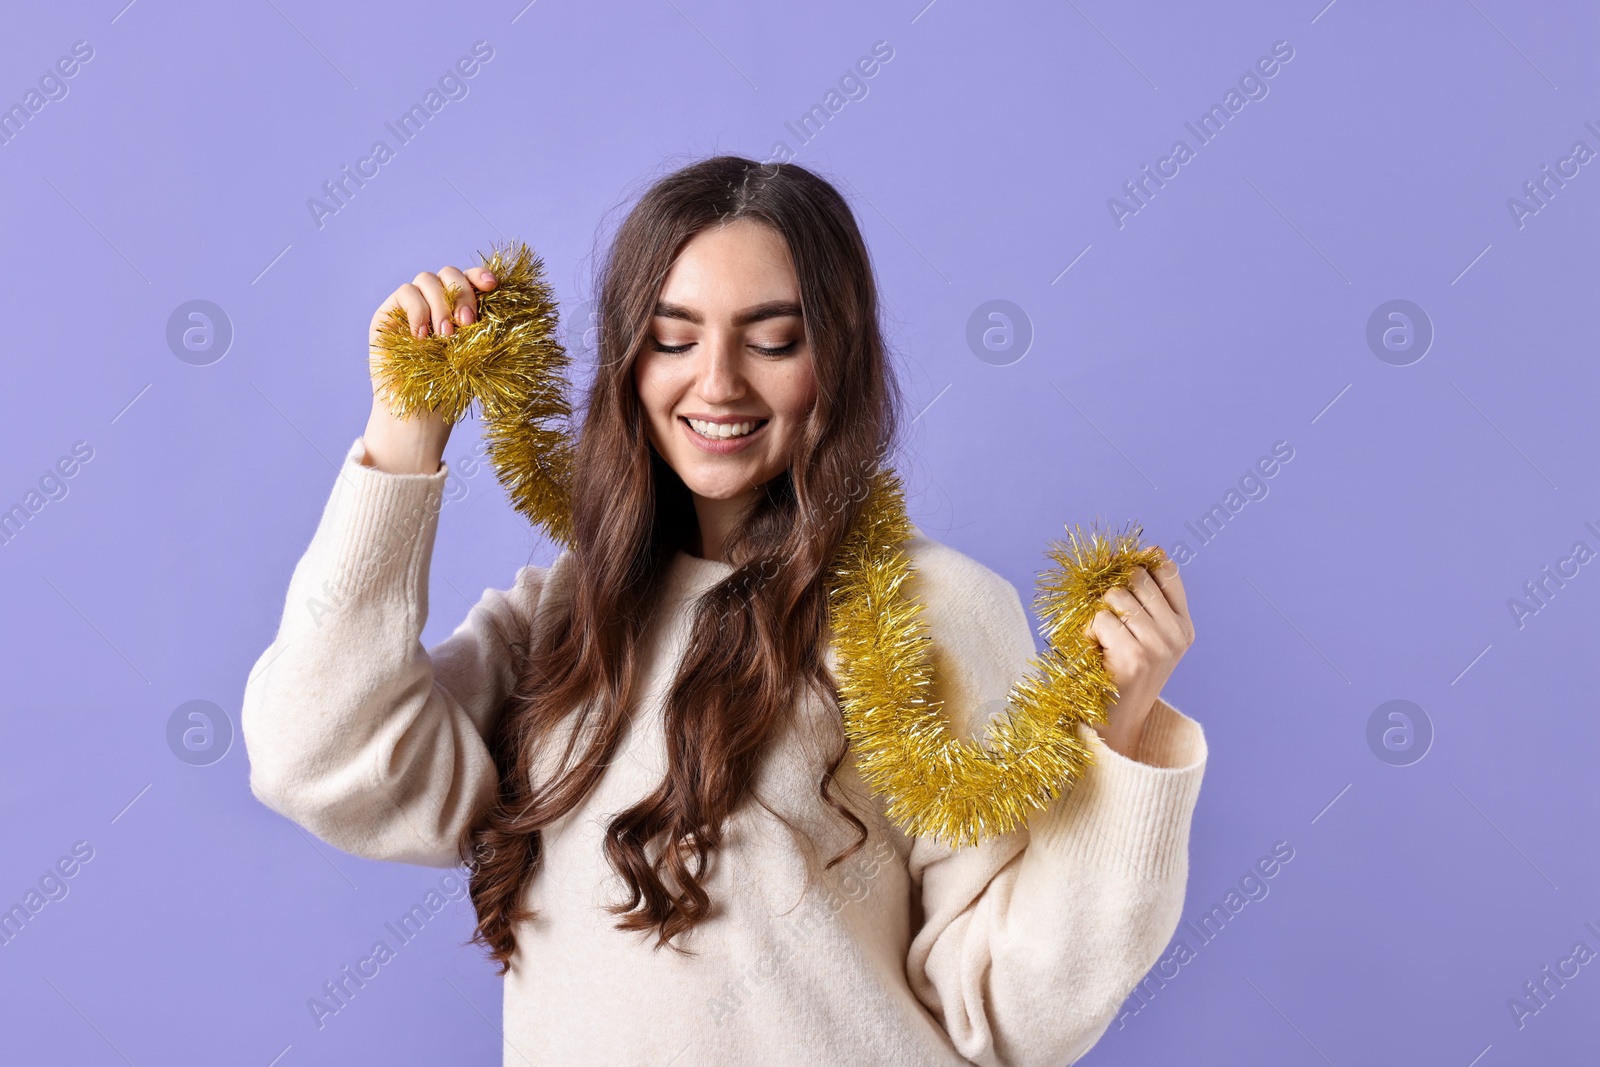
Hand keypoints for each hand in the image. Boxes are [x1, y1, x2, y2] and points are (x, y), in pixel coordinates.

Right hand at [362, 264, 498, 474]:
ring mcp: (411, 307)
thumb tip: (514, 308)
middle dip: (462, 293)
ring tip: (445, 337)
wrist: (418, 419)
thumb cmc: (450, 393)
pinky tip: (423, 337)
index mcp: (460, 309)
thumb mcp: (477, 359)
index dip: (481, 275)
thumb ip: (486, 330)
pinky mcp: (387, 315)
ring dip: (440, 304)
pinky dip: (418, 311)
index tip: (493, 285)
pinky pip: (405, 294)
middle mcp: (435, 303)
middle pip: (449, 273)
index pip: (471, 279)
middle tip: (467, 323)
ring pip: (427, 279)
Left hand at [1082, 549, 1194, 759]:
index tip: (1118, 570)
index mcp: (1184, 626)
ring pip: (1116, 596)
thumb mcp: (1143, 634)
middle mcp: (1177, 635)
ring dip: (1097, 614)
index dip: (1140, 562)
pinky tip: (1095, 651)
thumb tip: (1151, 549)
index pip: (1168, 572)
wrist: (1114, 724)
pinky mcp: (1135, 657)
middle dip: (1112, 591)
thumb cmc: (1120, 674)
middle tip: (1105, 618)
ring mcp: (1159, 646)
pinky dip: (1088, 631)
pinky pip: (1101, 619)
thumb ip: (1146, 597)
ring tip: (1101, 640)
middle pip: (1137, 578)